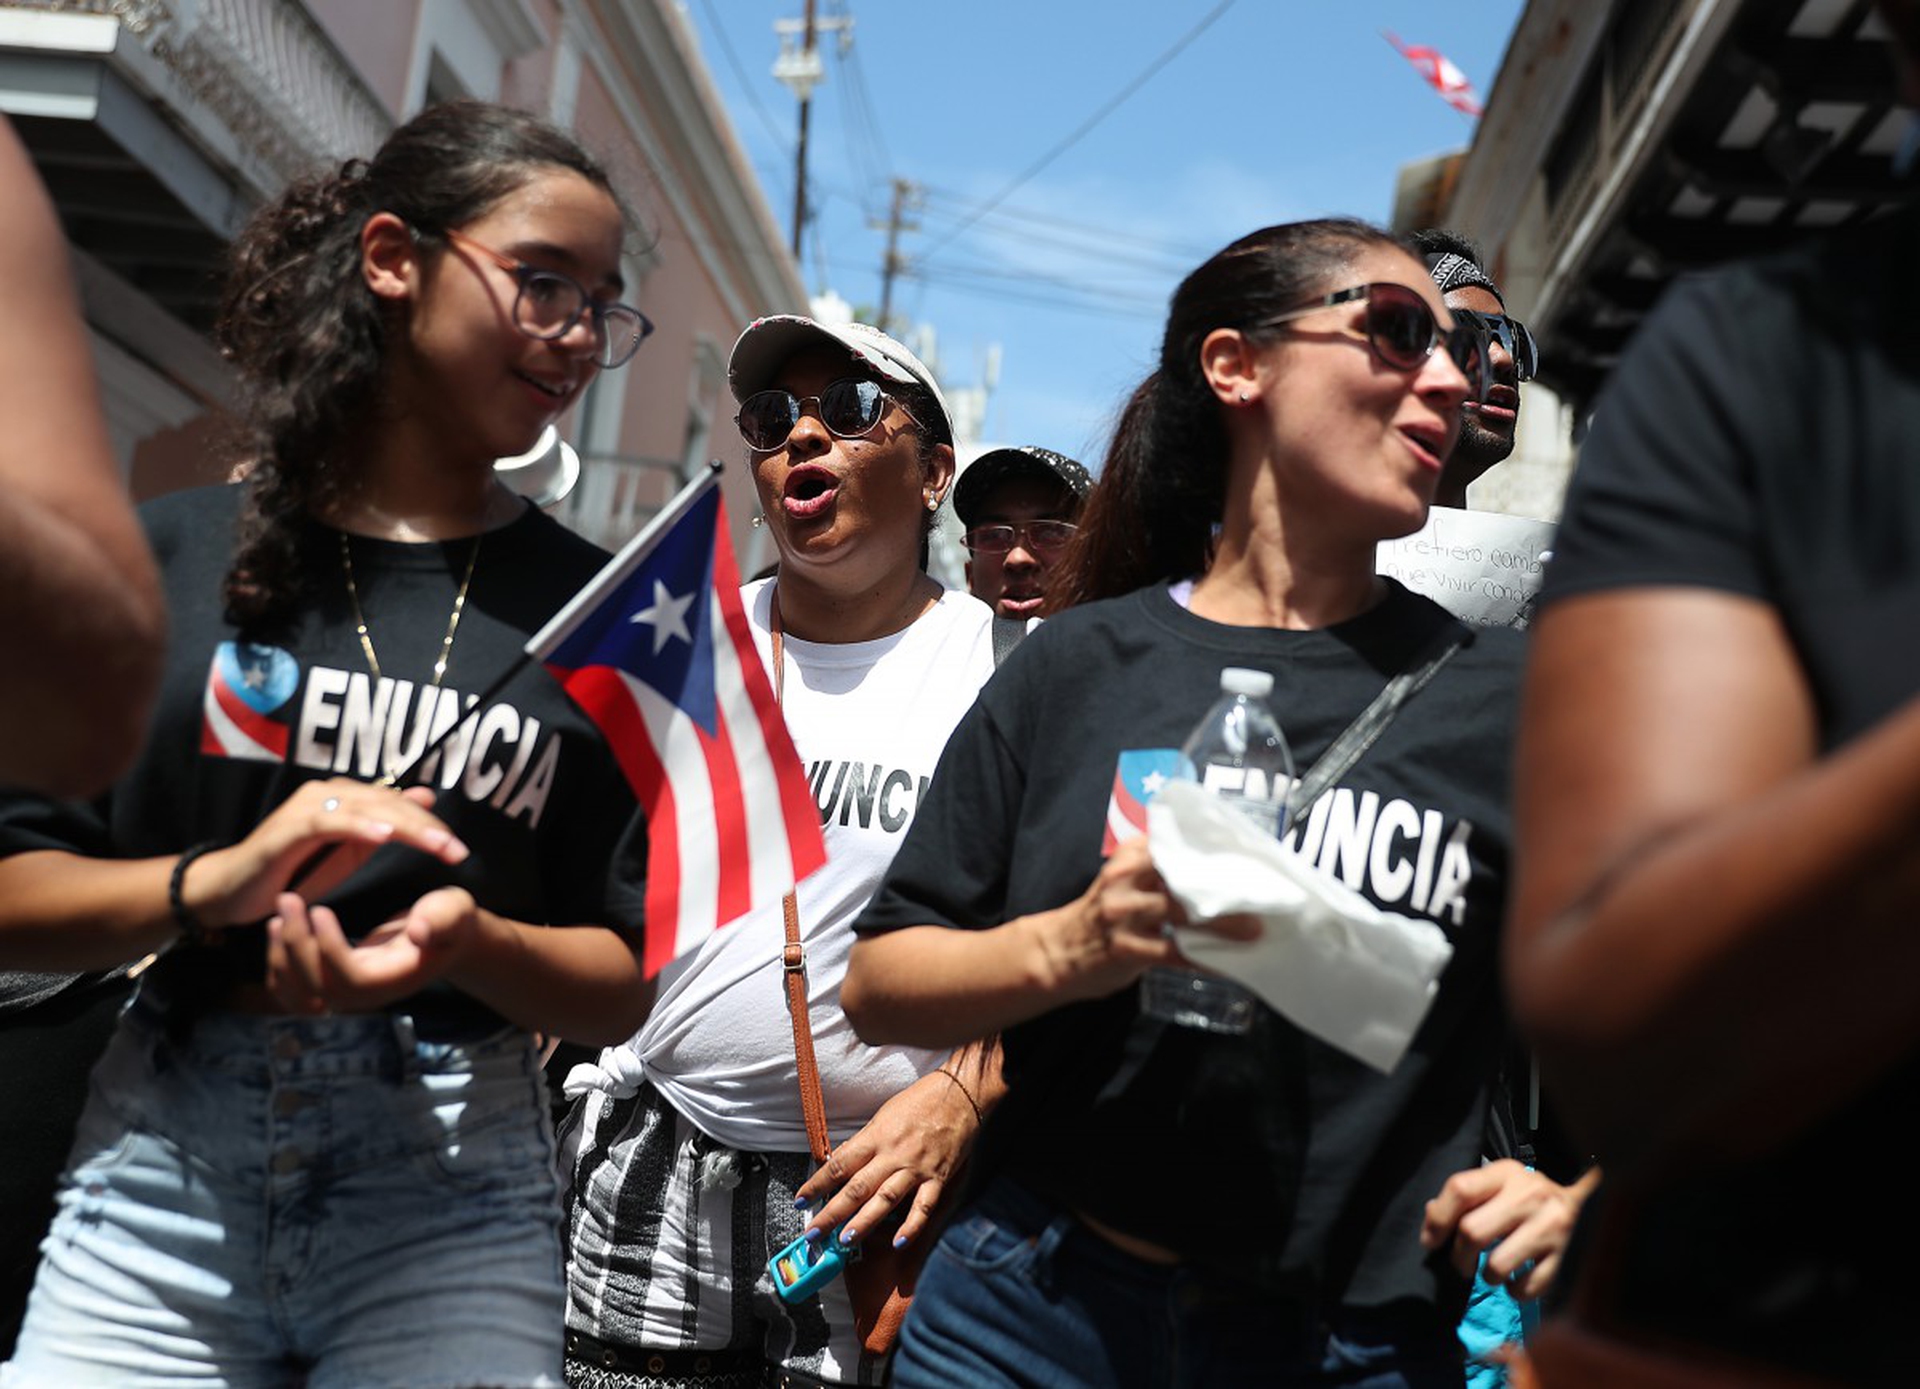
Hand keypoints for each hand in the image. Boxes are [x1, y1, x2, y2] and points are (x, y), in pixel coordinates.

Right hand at [185, 780, 467, 929]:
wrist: (231, 891)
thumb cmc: (289, 874)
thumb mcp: (345, 853)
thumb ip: (382, 827)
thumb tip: (426, 799)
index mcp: (345, 800)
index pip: (398, 806)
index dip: (431, 826)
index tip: (459, 850)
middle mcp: (329, 795)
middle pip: (389, 804)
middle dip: (428, 828)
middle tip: (458, 850)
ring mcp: (308, 807)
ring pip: (367, 809)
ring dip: (405, 827)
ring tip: (436, 845)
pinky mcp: (289, 827)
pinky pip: (330, 822)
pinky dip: (358, 826)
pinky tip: (383, 836)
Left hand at [264, 886, 483, 1014]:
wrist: (445, 936)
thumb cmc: (449, 919)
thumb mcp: (452, 912)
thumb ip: (440, 920)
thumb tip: (419, 931)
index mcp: (393, 979)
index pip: (350, 978)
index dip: (329, 949)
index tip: (320, 909)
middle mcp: (367, 995)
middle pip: (318, 987)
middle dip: (296, 944)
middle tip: (288, 898)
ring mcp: (348, 993)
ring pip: (299, 992)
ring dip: (281, 955)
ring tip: (279, 914)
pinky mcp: (335, 982)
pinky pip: (294, 988)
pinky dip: (277, 964)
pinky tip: (277, 928)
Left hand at [792, 1065, 979, 1250]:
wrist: (960, 1093)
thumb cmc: (919, 1101)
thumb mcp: (884, 1115)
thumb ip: (863, 1143)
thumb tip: (839, 1164)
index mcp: (876, 1136)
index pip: (839, 1164)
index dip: (817, 1184)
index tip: (801, 1201)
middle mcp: (893, 1153)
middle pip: (857, 1187)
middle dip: (832, 1212)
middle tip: (813, 1234)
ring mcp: (916, 1167)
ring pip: (886, 1199)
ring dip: (864, 1222)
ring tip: (845, 1241)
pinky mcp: (938, 1177)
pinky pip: (923, 1206)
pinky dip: (912, 1226)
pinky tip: (899, 1242)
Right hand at [1036, 837, 1260, 1001]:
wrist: (1056, 953)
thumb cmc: (1099, 917)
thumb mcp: (1122, 880)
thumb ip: (1157, 870)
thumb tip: (1212, 872)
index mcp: (1128, 857)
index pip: (1177, 845)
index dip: (1214, 852)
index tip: (1248, 860)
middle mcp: (1125, 878)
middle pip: (1184, 874)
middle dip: (1224, 885)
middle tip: (1260, 894)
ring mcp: (1124, 913)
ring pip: (1182, 911)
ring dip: (1223, 923)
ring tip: (1253, 930)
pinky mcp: (1126, 948)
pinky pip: (1174, 952)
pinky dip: (1203, 959)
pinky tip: (1226, 965)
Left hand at [1419, 1160, 1600, 1300]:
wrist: (1592, 1201)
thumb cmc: (1531, 1195)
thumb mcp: (1500, 1182)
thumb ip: (1466, 1196)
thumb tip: (1431, 1220)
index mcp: (1506, 1173)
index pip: (1460, 1189)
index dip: (1438, 1219)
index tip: (1431, 1241)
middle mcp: (1530, 1196)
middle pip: (1472, 1232)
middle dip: (1459, 1257)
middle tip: (1462, 1263)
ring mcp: (1550, 1227)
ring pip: (1497, 1266)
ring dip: (1488, 1276)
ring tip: (1493, 1271)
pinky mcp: (1566, 1256)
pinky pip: (1526, 1288)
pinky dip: (1515, 1291)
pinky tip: (1517, 1280)